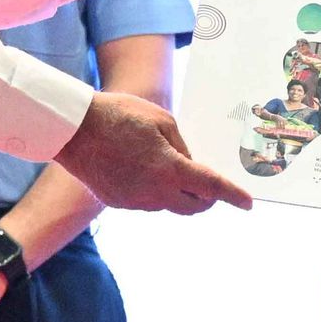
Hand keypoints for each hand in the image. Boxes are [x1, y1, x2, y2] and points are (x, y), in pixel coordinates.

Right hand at [55, 91, 252, 213]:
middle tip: (207, 181)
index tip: (247, 203)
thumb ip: (181, 147)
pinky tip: (141, 167)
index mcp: (170, 169)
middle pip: (193, 206)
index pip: (211, 187)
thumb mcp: (162, 121)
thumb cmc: (119, 115)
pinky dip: (153, 190)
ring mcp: (135, 201)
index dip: (233, 195)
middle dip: (206, 197)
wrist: (73, 128)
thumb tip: (189, 166)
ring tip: (164, 161)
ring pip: (168, 204)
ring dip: (177, 191)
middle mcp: (154, 192)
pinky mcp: (117, 202)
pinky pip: (146, 201)